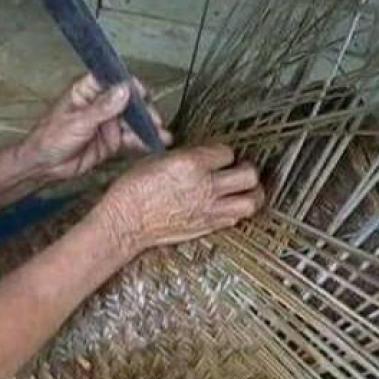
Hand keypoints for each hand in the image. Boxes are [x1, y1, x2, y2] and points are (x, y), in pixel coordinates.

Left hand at [17, 74, 171, 182]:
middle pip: (128, 101)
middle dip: (144, 110)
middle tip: (154, 120)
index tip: (143, 93)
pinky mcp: (111, 141)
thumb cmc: (50, 138)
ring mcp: (107, 123)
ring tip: (162, 135)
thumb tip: (124, 90)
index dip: (130, 84)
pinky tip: (153, 144)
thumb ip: (102, 108)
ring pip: (133, 121)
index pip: (113, 80)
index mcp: (87, 91)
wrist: (44, 166)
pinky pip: (130, 139)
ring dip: (147, 127)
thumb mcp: (78, 122)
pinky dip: (142, 141)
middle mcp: (100, 104)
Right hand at [91, 144, 264, 253]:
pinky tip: (228, 206)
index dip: (223, 152)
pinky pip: (234, 218)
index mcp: (192, 164)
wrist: (126, 221)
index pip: (226, 152)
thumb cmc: (134, 190)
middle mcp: (205, 186)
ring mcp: (208, 209)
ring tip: (246, 190)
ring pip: (250, 202)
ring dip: (252, 194)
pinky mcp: (206, 226)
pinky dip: (235, 211)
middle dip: (248, 170)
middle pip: (249, 175)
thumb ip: (186, 156)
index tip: (219, 155)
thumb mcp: (157, 158)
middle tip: (243, 168)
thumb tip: (202, 156)